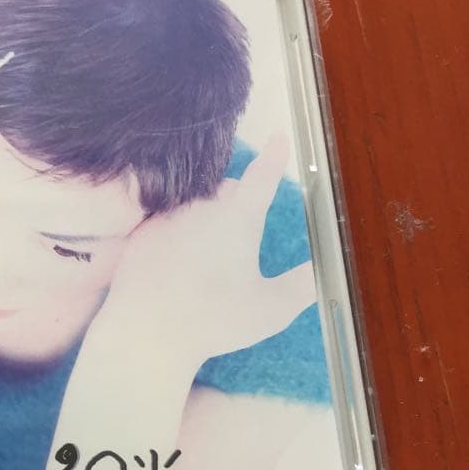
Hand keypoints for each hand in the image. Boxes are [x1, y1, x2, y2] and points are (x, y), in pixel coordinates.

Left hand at [102, 132, 316, 362]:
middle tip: (238, 239)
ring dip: (203, 214)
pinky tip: (175, 258)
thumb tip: (327, 268)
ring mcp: (166, 215)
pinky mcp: (141, 230)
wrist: (148, 332)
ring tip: (204, 254)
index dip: (273, 158)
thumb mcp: (272, 308)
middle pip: (224, 189)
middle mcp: (200, 207)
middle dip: (235, 201)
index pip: (261, 178)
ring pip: (192, 201)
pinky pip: (163, 217)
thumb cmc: (214, 322)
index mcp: (237, 218)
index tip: (279, 137)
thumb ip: (303, 283)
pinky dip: (174, 229)